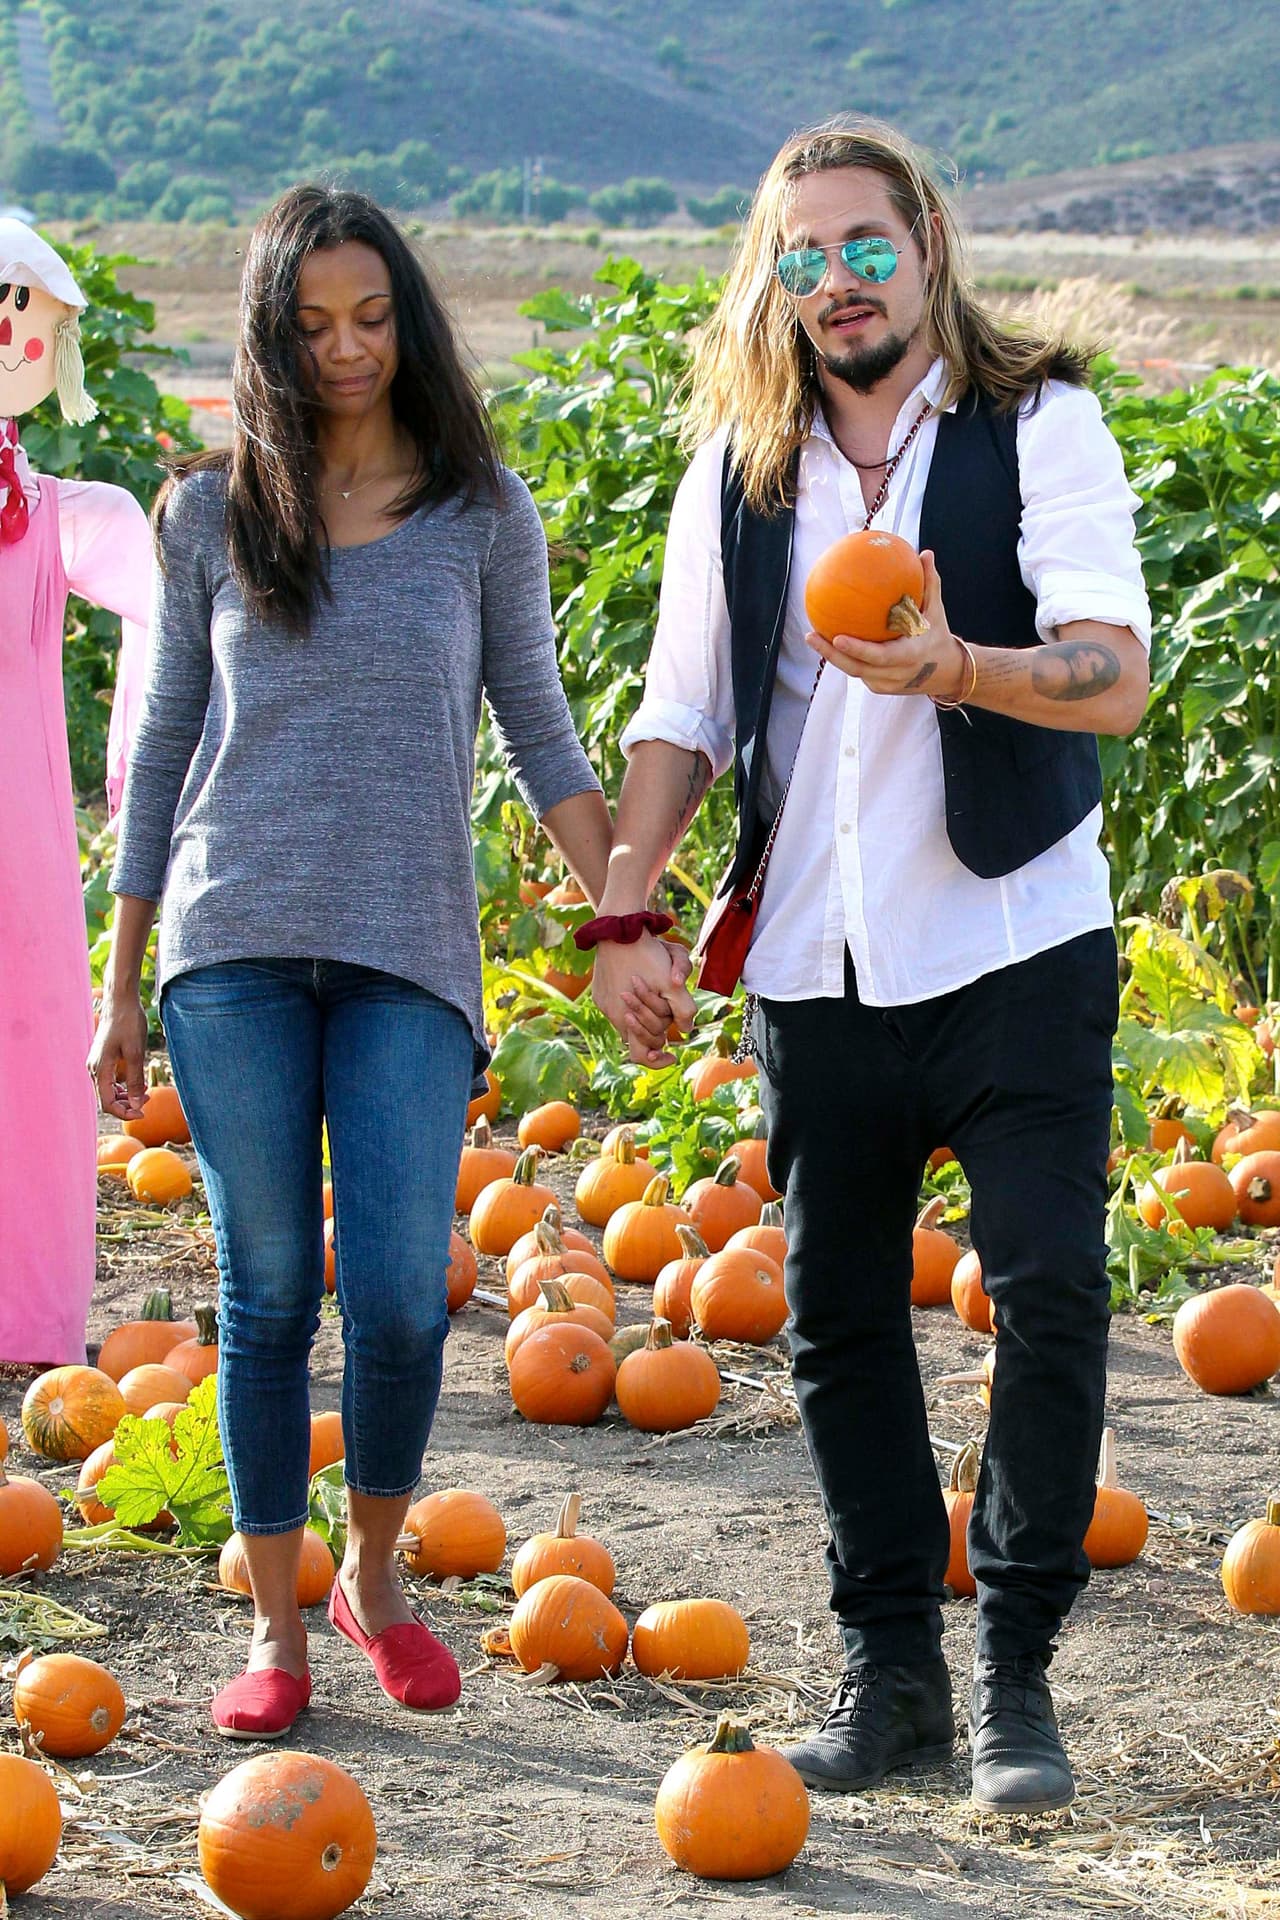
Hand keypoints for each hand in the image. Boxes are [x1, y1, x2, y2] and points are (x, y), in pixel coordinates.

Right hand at [88, 992, 149, 1120]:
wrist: (121, 1002)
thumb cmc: (128, 1023)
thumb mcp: (136, 1053)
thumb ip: (135, 1080)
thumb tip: (137, 1104)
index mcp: (100, 1069)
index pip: (107, 1103)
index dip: (124, 1112)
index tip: (144, 1112)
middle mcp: (95, 1069)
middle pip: (107, 1099)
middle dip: (127, 1105)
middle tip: (149, 1102)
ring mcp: (98, 1064)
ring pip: (109, 1091)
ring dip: (126, 1097)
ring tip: (147, 1094)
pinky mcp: (103, 1059)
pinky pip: (111, 1080)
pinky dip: (124, 1087)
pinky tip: (139, 1085)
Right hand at [591, 932, 695, 1067]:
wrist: (620, 927)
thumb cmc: (647, 955)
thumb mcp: (672, 983)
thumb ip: (684, 1010)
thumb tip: (686, 1030)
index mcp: (626, 1019)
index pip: (640, 1054)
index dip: (657, 1059)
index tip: (673, 1055)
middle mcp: (610, 1014)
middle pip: (636, 1036)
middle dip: (654, 1030)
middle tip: (669, 1017)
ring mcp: (602, 1001)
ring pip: (627, 1019)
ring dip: (643, 1013)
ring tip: (657, 996)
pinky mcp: (599, 989)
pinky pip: (617, 1004)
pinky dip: (631, 1001)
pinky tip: (640, 983)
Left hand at [805, 550, 966, 699]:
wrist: (946, 672)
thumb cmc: (938, 635)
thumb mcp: (936, 610)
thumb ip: (930, 584)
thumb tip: (925, 553)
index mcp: (910, 655)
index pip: (880, 656)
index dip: (858, 649)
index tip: (838, 637)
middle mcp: (896, 673)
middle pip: (857, 668)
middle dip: (831, 654)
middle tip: (811, 635)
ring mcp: (885, 684)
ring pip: (853, 670)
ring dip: (831, 656)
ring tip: (812, 637)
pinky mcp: (878, 688)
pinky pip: (857, 671)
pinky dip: (842, 657)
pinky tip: (826, 642)